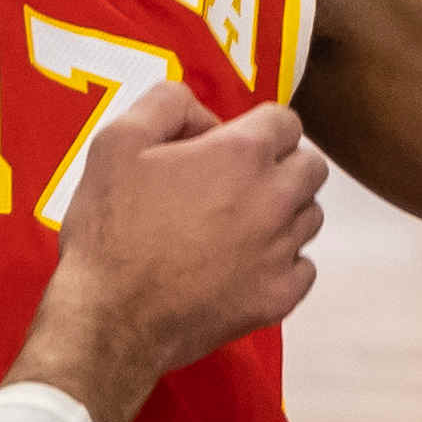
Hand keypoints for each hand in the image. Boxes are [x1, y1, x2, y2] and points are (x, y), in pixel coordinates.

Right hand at [12, 87, 326, 415]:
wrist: (110, 317)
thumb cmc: (109, 227)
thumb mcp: (116, 142)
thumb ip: (166, 104)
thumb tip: (203, 114)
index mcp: (242, 154)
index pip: (285, 120)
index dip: (255, 128)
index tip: (225, 147)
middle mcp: (275, 198)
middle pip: (311, 167)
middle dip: (280, 166)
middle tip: (235, 184)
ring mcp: (282, 252)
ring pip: (311, 217)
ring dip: (283, 213)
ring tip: (236, 226)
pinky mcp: (279, 298)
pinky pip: (304, 268)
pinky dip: (281, 263)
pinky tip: (244, 266)